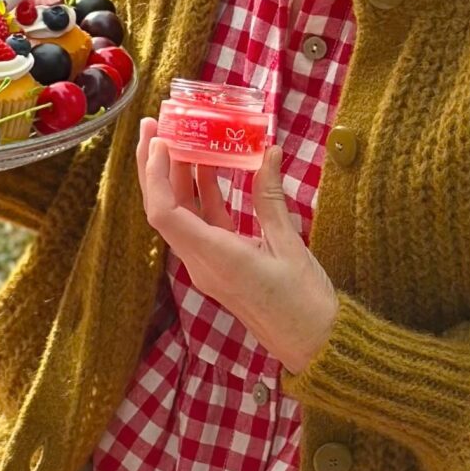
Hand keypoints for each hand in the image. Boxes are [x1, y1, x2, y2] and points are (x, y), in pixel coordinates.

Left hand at [135, 121, 339, 375]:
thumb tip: (268, 151)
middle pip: (163, 210)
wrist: (316, 345)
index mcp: (214, 259)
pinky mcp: (222, 264)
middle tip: (153, 125)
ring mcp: (209, 265)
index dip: (156, 174)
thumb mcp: (290, 244)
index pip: (165, 213)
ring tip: (178, 136)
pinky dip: (201, 194)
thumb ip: (271, 197)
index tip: (161, 139)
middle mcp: (202, 263)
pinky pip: (202, 224)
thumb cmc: (305, 303)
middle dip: (154, 167)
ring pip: (181, 215)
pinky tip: (208, 166)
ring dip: (176, 177)